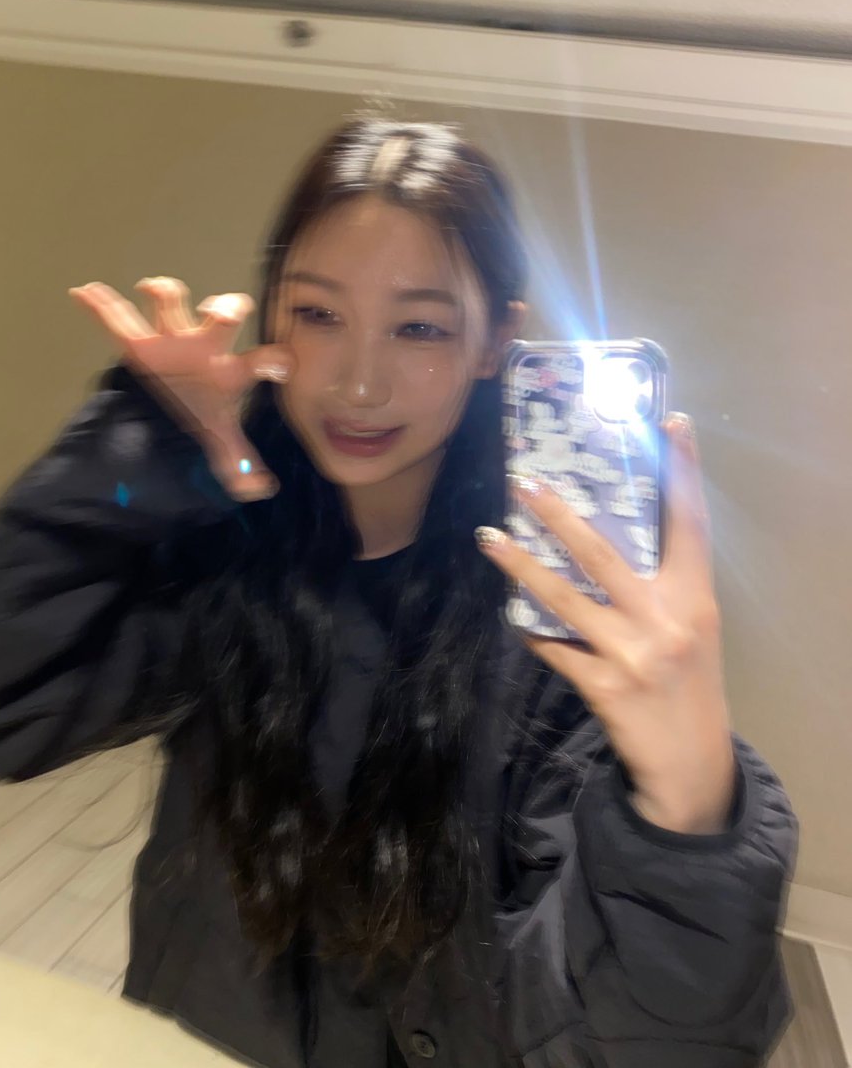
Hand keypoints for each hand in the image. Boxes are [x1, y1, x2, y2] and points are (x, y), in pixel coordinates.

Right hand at [70, 277, 292, 501]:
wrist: (168, 406)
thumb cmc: (203, 411)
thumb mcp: (220, 441)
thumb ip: (239, 465)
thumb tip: (261, 489)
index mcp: (230, 370)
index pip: (260, 361)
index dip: (273, 362)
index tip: (280, 367)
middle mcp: (205, 345)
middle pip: (221, 317)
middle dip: (224, 309)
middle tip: (218, 314)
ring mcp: (172, 339)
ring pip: (171, 304)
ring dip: (163, 293)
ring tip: (152, 290)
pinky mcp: (139, 344)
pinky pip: (116, 320)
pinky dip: (99, 306)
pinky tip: (84, 293)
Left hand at [476, 414, 735, 834]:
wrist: (691, 762)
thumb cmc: (690, 682)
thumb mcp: (691, 626)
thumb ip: (661, 584)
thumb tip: (603, 534)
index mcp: (694, 596)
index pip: (690, 521)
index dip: (682, 469)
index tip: (670, 421)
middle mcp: (666, 619)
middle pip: (605, 553)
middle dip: (561, 514)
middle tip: (526, 480)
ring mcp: (632, 653)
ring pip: (565, 598)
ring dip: (522, 565)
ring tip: (489, 536)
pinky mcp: (603, 686)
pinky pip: (553, 647)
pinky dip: (531, 628)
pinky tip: (511, 613)